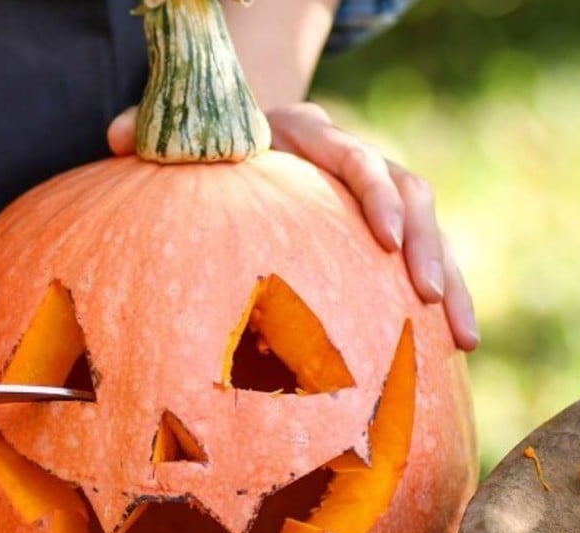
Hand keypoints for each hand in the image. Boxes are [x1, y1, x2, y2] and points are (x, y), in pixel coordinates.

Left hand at [108, 103, 478, 350]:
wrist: (248, 134)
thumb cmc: (212, 145)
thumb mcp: (185, 136)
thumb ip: (155, 134)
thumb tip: (116, 138)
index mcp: (307, 134)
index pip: (351, 156)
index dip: (372, 193)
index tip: (385, 237)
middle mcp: (351, 159)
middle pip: (405, 191)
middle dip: (424, 245)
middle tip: (429, 295)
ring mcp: (374, 195)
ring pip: (428, 229)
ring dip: (450, 281)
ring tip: (462, 338)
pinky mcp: (383, 230)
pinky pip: (424, 261)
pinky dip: (445, 299)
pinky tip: (454, 351)